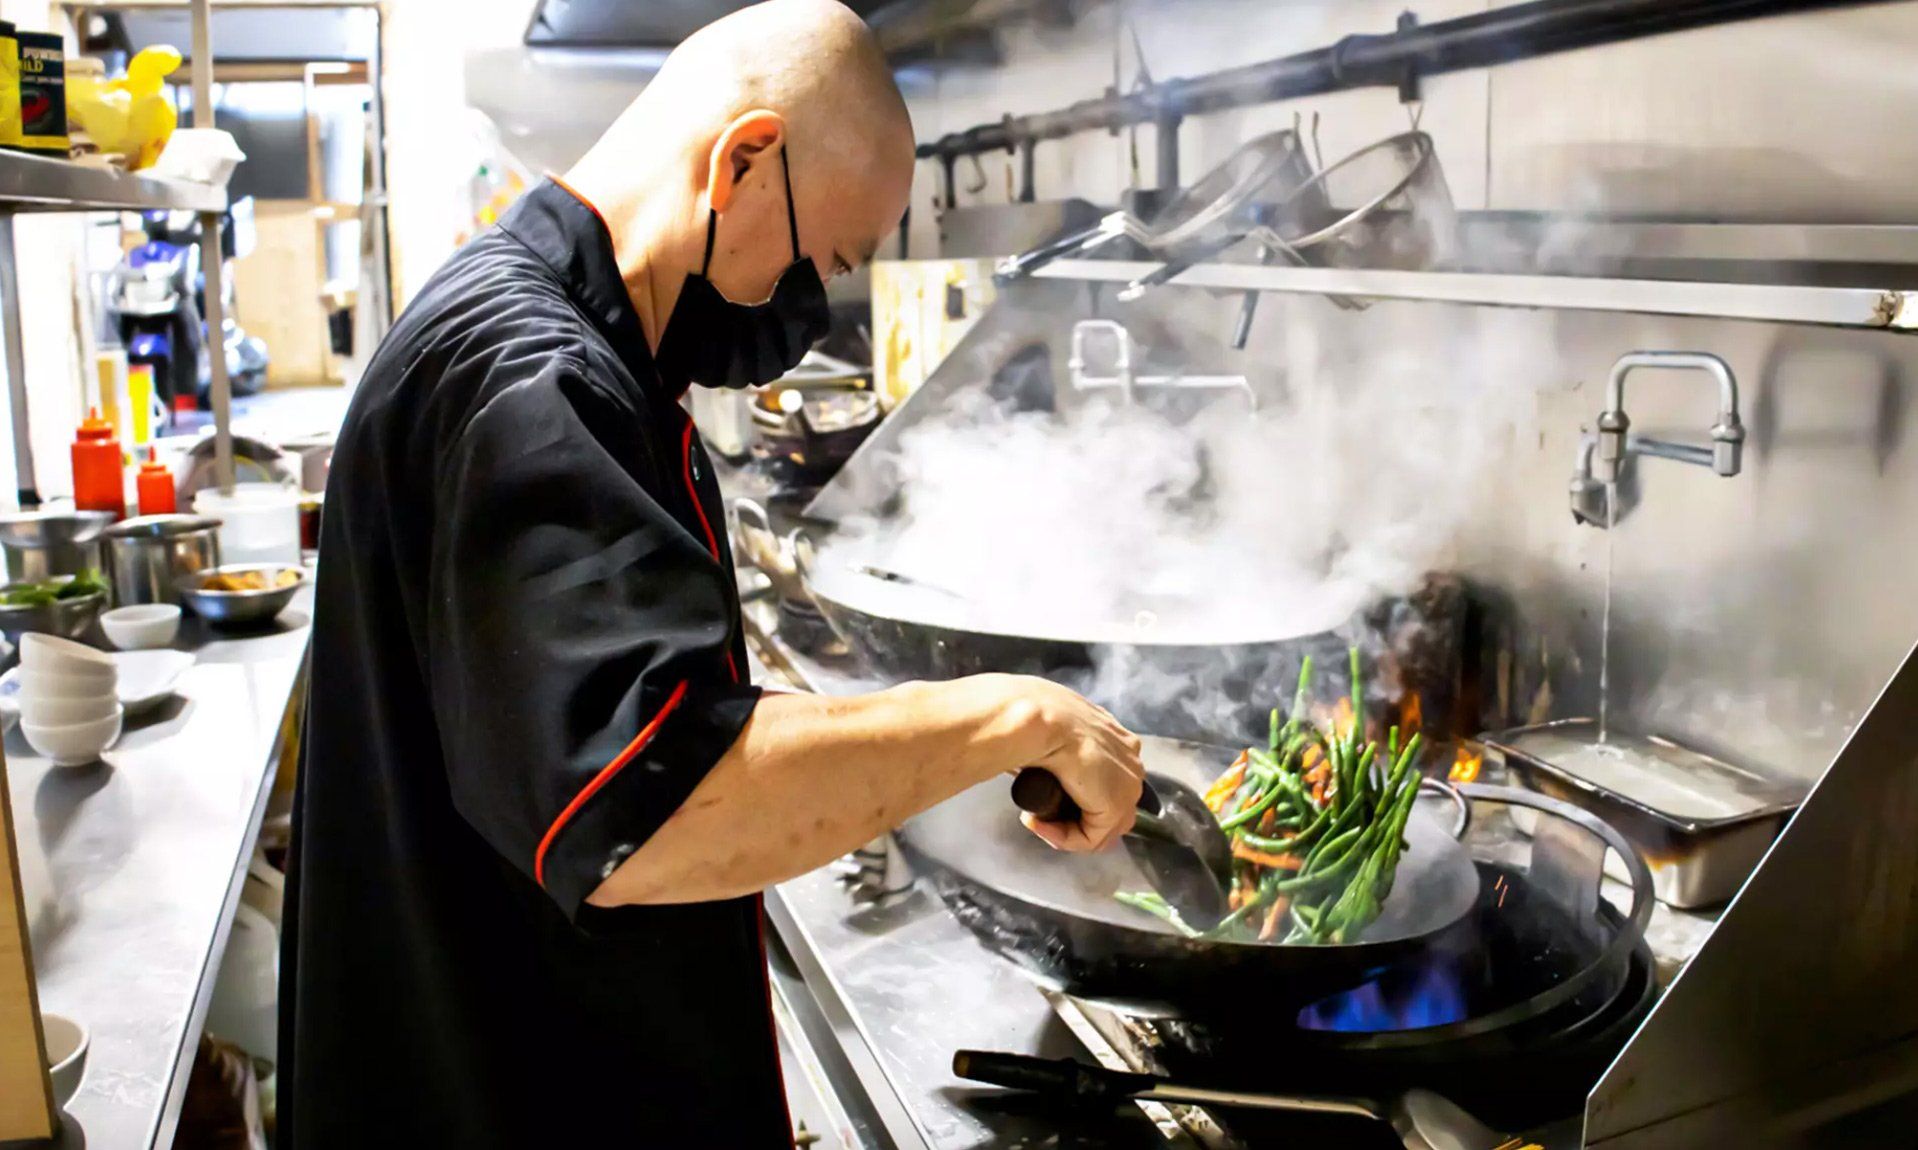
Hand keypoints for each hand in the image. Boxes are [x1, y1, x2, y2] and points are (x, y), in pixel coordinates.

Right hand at [993, 676, 1144, 852]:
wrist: (1041, 720)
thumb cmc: (1039, 721)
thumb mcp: (1055, 734)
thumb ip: (1061, 750)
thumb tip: (1045, 768)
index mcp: (1120, 741)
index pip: (1109, 783)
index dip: (1078, 799)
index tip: (1047, 796)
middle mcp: (1132, 763)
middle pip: (1110, 808)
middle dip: (1075, 820)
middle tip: (1041, 815)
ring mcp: (1129, 786)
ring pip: (1101, 828)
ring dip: (1066, 832)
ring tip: (1037, 821)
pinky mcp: (1115, 807)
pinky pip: (1089, 838)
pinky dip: (1062, 838)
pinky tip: (1039, 823)